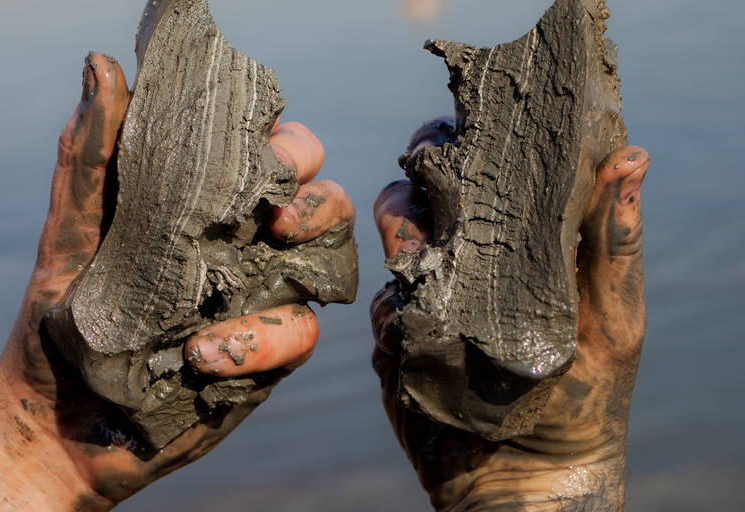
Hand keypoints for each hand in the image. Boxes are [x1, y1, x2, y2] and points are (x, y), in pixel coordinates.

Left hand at [0, 53, 352, 510]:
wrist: (61, 421)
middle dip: (316, 200)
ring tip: (237, 280)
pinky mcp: (269, 354)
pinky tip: (202, 354)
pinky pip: (299, 335)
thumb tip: (102, 68)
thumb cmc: (60, 319)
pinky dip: (260, 339)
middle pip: (325, 203)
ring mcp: (265, 299)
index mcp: (212, 209)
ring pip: (330, 263)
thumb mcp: (72, 232)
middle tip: (277, 218)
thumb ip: (92, 157)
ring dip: (304, 261)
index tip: (264, 153)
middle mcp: (251, 248)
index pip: (277, 156)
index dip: (288, 145)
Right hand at [372, 117, 647, 510]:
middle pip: (432, 195)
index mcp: (519, 251)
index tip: (469, 123)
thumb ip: (613, 243)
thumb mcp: (614, 318)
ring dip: (402, 234)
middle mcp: (472, 264)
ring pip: (397, 240)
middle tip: (429, 173)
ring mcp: (432, 298)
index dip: (476, 144)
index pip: (492, 179)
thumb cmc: (586, 399)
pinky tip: (418, 326)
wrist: (526, 480)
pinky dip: (396, 305)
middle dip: (423, 175)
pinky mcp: (401, 337)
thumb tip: (634, 156)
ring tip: (425, 254)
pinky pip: (384, 304)